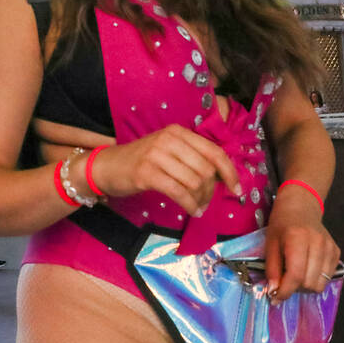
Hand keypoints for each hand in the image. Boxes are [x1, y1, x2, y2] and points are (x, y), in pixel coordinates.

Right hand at [90, 125, 242, 216]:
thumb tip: (223, 176)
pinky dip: (190, 205)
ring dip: (200, 200)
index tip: (236, 189)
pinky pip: (179, 192)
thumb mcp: (168, 151)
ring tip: (197, 207)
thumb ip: (192, 157)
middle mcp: (168, 140)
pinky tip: (192, 211)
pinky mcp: (147, 173)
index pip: (214, 151)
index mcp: (178, 132)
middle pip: (206, 170)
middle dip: (211, 191)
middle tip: (205, 201)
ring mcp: (156, 155)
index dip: (230, 172)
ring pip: (194, 182)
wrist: (107, 166)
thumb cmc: (141, 161)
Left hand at [263, 188, 339, 303]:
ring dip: (306, 286)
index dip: (285, 291)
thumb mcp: (270, 244)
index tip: (275, 298)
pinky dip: (315, 278)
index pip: (296, 275)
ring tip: (295, 274)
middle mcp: (318, 243)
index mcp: (298, 239)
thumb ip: (272, 269)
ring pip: (320, 284)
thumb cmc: (281, 225)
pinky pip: (328, 277)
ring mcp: (330, 248)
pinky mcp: (337, 252)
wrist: (301, 207)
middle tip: (284, 281)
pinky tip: (307, 268)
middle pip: (309, 283)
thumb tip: (274, 292)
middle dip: (294, 288)